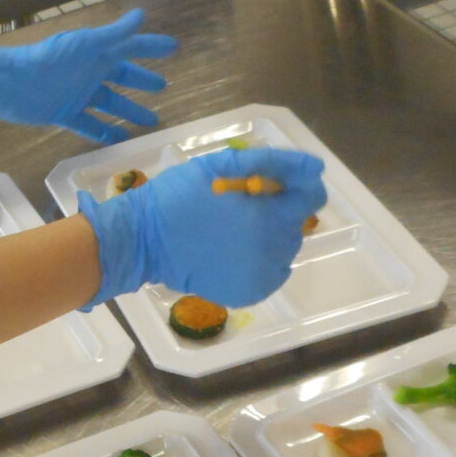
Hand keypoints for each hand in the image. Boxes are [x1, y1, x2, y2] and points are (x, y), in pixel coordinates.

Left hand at [0, 7, 178, 143]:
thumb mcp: (86, 45)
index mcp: (97, 52)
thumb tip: (141, 15)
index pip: (131, 47)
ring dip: (130, 110)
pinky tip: (120, 140)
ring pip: (111, 103)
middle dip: (142, 79)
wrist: (11, 84)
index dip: (151, 46)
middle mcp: (90, 72)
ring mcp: (78, 94)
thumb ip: (115, 34)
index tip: (174, 47)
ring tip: (152, 120)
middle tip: (163, 86)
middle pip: (122, 75)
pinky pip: (90, 125)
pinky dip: (105, 132)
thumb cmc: (49, 60)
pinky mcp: (65, 113)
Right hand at [80, 147, 325, 308]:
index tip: (277, 185)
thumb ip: (270, 163)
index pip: (312, 197)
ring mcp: (262, 275)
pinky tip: (230, 252)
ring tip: (231, 231)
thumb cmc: (178, 196)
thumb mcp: (220, 164)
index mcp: (271, 216)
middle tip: (240, 207)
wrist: (143, 240)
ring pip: (283, 249)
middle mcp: (275, 249)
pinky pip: (270, 273)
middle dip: (275, 213)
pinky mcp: (249, 293)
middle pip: (294, 224)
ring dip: (266, 237)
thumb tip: (313, 168)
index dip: (298, 187)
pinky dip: (258, 262)